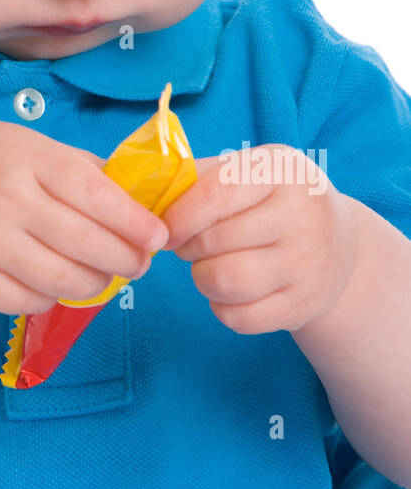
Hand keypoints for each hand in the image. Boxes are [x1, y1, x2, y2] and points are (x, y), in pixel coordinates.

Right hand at [0, 121, 168, 315]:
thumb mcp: (23, 144)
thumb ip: (75, 167)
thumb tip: (137, 196)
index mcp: (26, 158)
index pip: (95, 194)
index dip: (133, 220)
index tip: (158, 236)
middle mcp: (6, 199)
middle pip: (86, 243)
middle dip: (126, 260)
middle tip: (139, 263)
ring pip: (64, 280)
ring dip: (96, 284)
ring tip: (103, 276)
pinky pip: (30, 301)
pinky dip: (52, 296)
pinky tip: (55, 281)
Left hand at [159, 146, 358, 333]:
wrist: (339, 244)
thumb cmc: (273, 200)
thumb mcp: (248, 170)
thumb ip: (199, 176)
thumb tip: (149, 195)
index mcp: (282, 171)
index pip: (217, 194)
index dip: (179, 215)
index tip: (165, 227)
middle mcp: (303, 216)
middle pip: (215, 241)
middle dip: (187, 247)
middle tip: (189, 245)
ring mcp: (308, 264)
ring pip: (226, 282)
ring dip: (202, 278)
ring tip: (208, 266)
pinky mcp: (304, 305)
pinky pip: (240, 318)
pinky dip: (221, 307)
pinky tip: (229, 291)